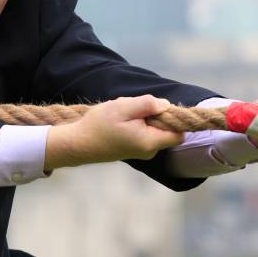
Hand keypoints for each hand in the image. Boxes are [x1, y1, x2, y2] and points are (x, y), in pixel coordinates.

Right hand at [44, 95, 184, 170]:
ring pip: (154, 129)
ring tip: (123, 115)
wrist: (78, 143)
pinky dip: (136, 124)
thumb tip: (166, 105)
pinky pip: (145, 133)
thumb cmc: (99, 125)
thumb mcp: (123, 107)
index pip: (179, 133)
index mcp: (150, 142)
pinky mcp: (134, 150)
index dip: (174, 118)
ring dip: (143, 118)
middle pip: (167, 129)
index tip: (158, 107)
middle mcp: (150, 151)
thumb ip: (147, 104)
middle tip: (133, 109)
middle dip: (155, 115)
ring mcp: (142, 152)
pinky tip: (120, 122)